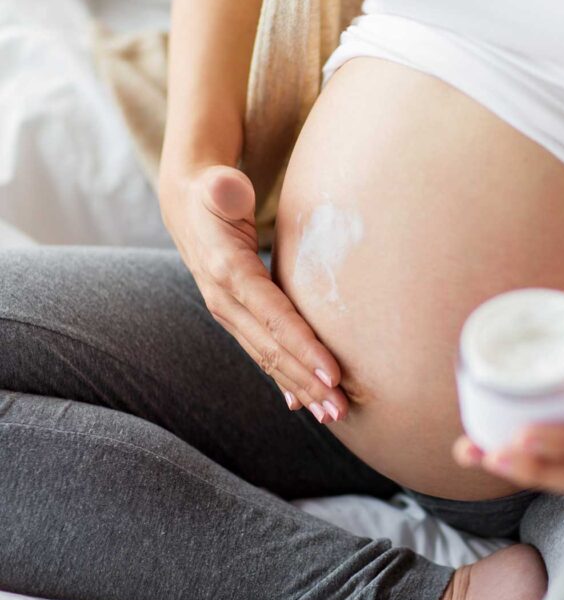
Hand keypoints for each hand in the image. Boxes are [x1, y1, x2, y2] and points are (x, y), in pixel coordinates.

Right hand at [160, 164, 348, 422]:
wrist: (186, 208)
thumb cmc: (213, 192)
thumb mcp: (216, 185)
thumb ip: (223, 188)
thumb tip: (227, 188)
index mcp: (228, 273)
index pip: (272, 315)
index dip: (302, 345)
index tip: (333, 372)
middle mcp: (226, 302)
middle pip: (273, 349)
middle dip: (308, 381)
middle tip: (341, 409)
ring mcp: (230, 315)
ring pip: (269, 359)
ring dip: (301, 389)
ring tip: (332, 414)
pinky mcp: (238, 319)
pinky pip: (263, 354)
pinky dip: (284, 380)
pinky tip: (303, 404)